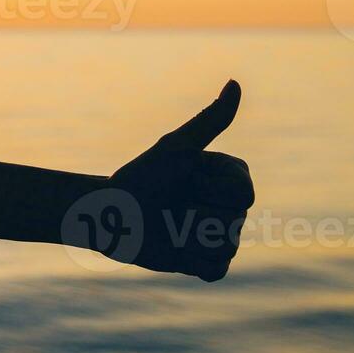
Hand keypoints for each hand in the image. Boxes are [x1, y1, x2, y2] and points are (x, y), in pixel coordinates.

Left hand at [91, 80, 254, 280]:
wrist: (110, 211)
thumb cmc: (141, 175)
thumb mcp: (177, 148)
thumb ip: (210, 121)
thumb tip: (235, 83)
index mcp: (231, 177)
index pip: (243, 194)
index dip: (209, 189)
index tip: (185, 179)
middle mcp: (232, 207)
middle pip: (234, 222)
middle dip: (194, 214)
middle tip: (170, 205)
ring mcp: (221, 236)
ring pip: (225, 247)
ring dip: (188, 237)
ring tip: (168, 225)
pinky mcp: (206, 263)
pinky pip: (215, 270)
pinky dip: (191, 261)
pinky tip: (173, 247)